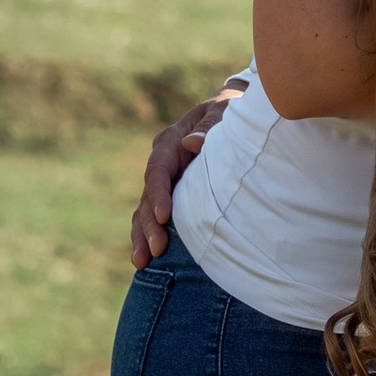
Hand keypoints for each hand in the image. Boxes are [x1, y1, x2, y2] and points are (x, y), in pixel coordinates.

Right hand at [130, 85, 244, 266]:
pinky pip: (154, 218)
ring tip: (141, 262)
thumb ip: (210, 126)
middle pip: (148, 195)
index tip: (164, 216)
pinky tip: (145, 260)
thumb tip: (191, 143)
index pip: (159, 168)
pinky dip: (148, 237)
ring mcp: (165, 182)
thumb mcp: (224, 112)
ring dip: (143, 236)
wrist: (234, 119)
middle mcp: (163, 163)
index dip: (159, 193)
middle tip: (156, 250)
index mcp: (171, 141)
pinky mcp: (171, 197)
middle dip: (149, 224)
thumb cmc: (232, 113)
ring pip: (145, 211)